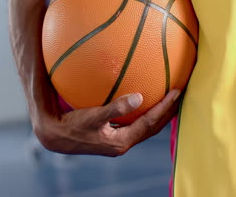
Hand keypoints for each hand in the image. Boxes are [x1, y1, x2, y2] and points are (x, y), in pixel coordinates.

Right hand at [35, 90, 180, 156]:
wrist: (56, 137)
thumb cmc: (72, 126)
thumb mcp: (93, 117)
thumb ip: (116, 108)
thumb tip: (140, 97)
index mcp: (121, 142)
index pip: (150, 124)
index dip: (165, 108)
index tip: (177, 92)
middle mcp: (122, 144)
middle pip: (153, 128)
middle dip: (167, 112)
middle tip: (180, 94)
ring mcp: (117, 141)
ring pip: (144, 127)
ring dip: (157, 114)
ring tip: (167, 99)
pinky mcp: (111, 136)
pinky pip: (134, 124)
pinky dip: (142, 113)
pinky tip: (141, 102)